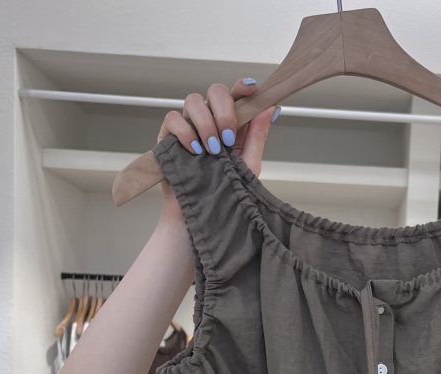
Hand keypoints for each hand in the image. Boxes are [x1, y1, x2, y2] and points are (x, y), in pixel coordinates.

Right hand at [156, 79, 279, 223]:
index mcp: (232, 124)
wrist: (201, 218)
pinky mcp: (169, 137)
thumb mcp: (248, 166)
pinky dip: (184, 131)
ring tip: (212, 150)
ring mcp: (189, 127)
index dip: (243, 87)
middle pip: (215, 91)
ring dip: (205, 123)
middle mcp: (210, 121)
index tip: (251, 88)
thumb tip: (271, 108)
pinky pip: (173, 118)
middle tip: (227, 138)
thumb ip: (257, 137)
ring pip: (193, 101)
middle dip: (224, 111)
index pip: (237, 96)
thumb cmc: (226, 193)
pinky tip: (194, 150)